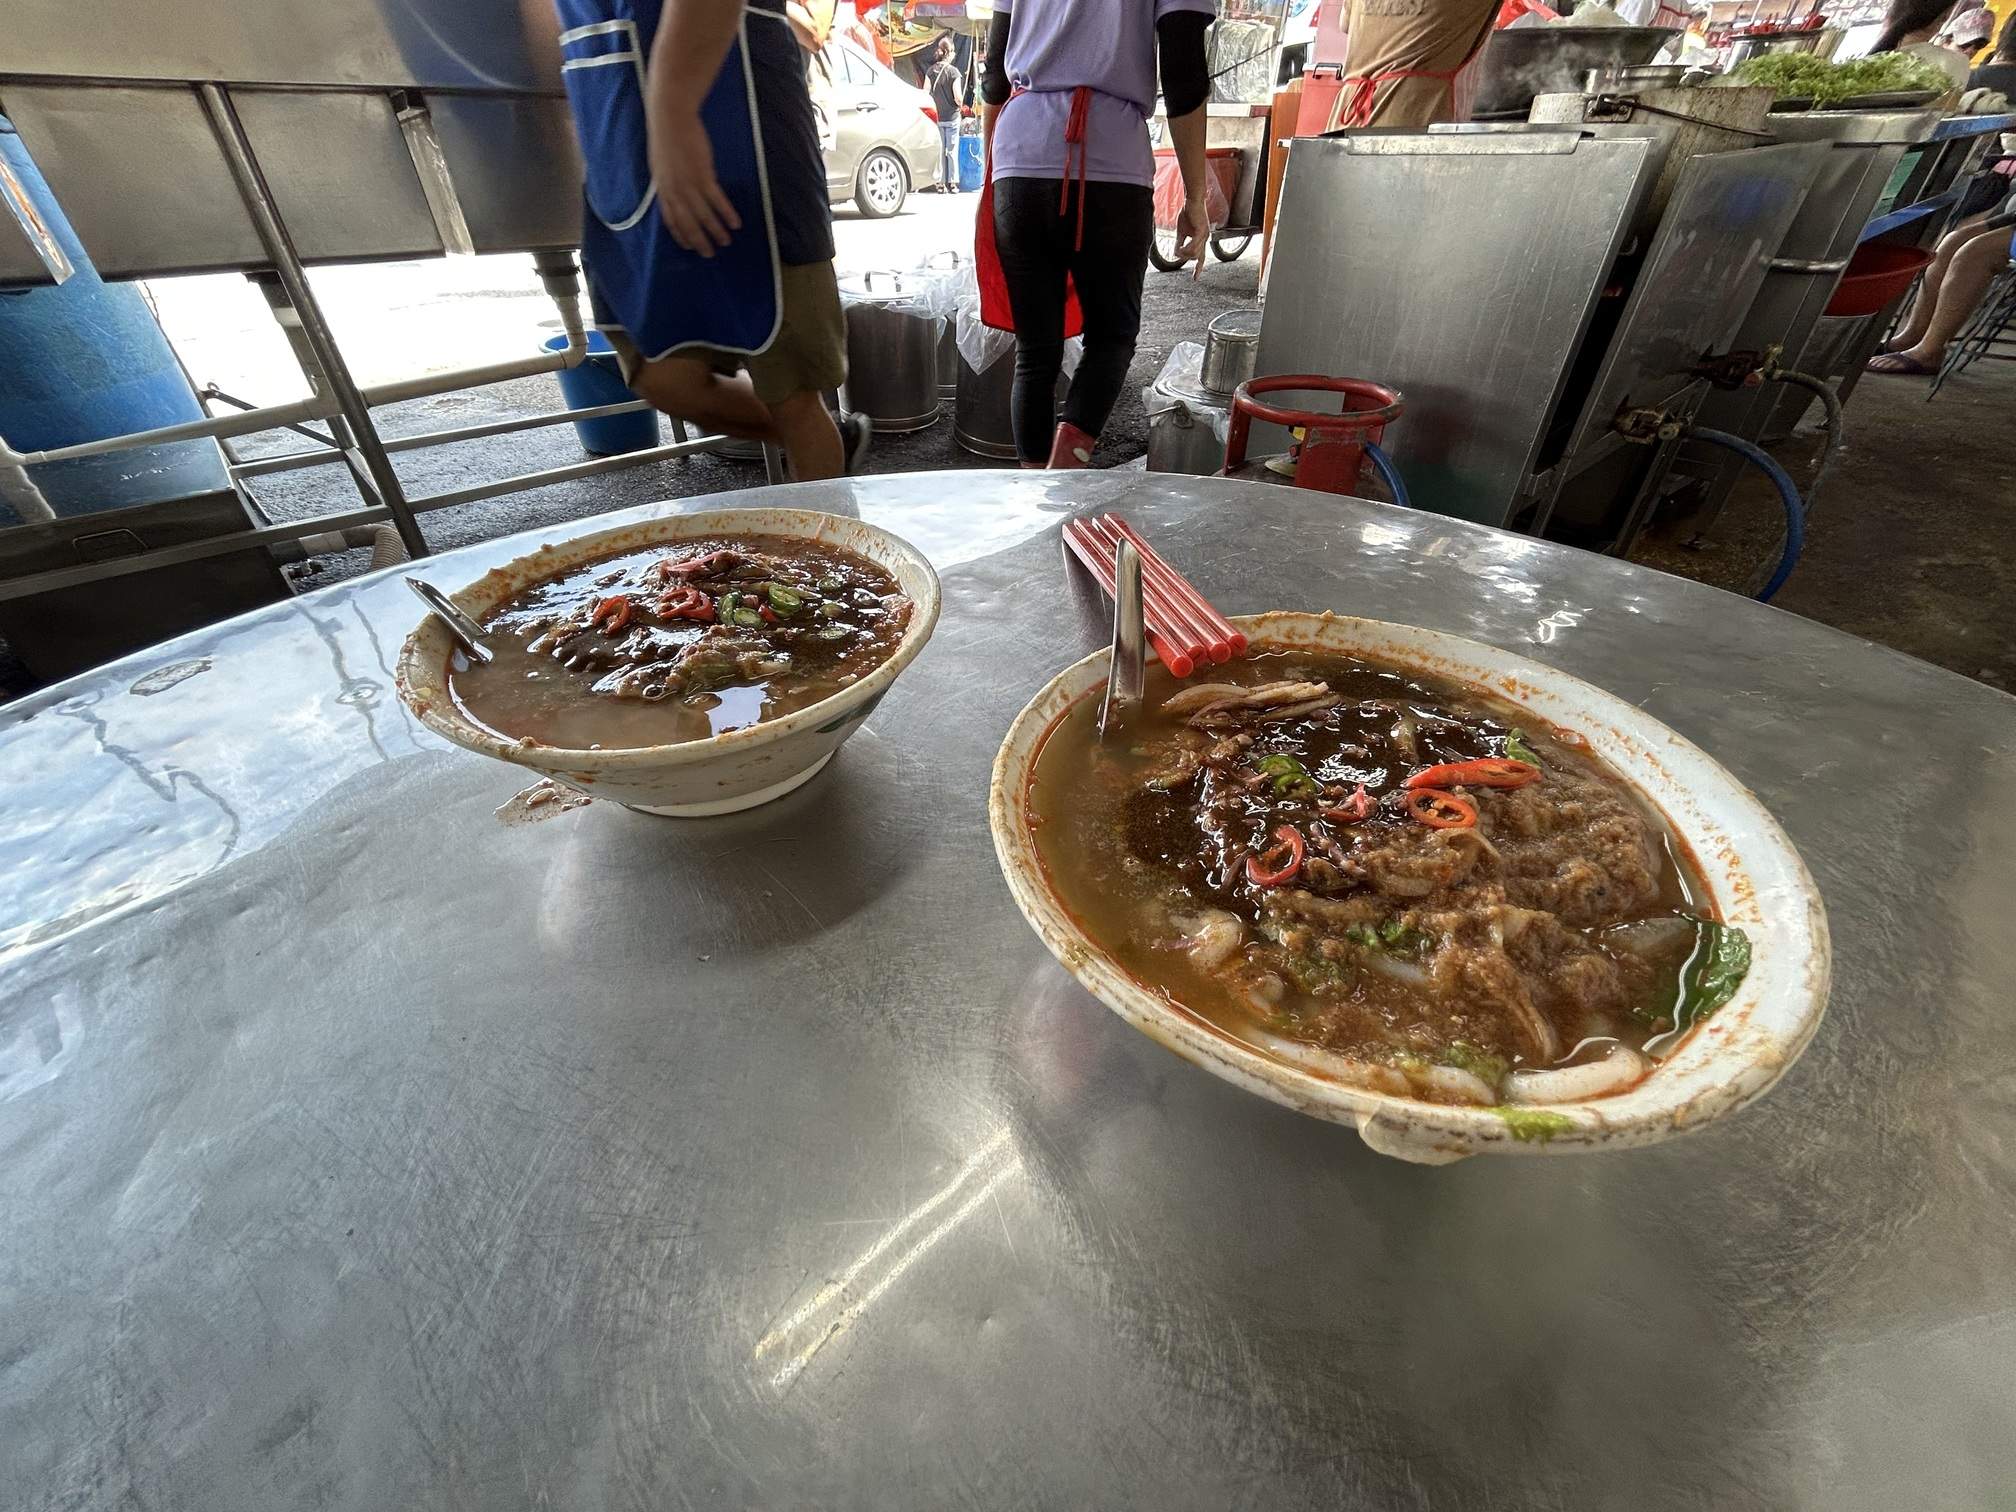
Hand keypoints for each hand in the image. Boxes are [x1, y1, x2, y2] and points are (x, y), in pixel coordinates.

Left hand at [649, 108, 741, 256]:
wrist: (671, 117)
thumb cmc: (666, 136)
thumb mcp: (661, 163)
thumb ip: (670, 181)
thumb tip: (677, 192)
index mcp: (663, 188)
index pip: (671, 219)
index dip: (681, 235)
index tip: (690, 247)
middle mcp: (675, 190)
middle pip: (688, 222)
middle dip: (699, 240)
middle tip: (709, 254)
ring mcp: (689, 184)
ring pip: (704, 215)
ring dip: (716, 231)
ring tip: (726, 242)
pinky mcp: (704, 174)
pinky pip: (717, 200)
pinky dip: (726, 213)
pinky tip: (735, 223)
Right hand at [1173, 196, 1212, 280]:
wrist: (1191, 200)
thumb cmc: (1187, 213)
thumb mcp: (1181, 231)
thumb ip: (1179, 243)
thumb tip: (1176, 254)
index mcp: (1201, 239)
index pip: (1201, 257)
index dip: (1198, 268)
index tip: (1195, 279)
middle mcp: (1205, 239)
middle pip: (1197, 258)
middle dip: (1185, 257)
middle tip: (1176, 249)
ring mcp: (1204, 235)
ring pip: (1195, 254)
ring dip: (1184, 253)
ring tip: (1177, 247)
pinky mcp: (1201, 231)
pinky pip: (1193, 247)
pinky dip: (1185, 249)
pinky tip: (1179, 246)